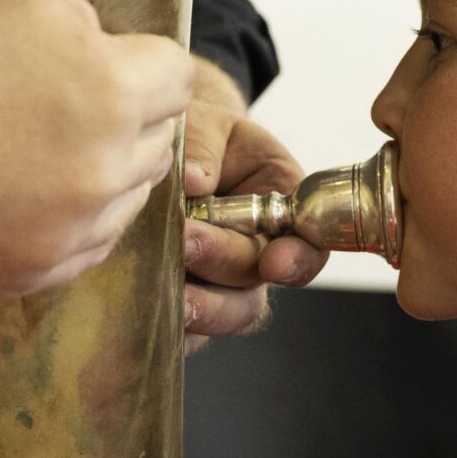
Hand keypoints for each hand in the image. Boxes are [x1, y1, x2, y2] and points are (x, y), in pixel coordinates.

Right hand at [0, 0, 201, 300]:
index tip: (40, 42)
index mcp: (116, 93)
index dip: (113, 50)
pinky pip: (69, 254)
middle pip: (150, 141)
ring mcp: (54, 241)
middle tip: (11, 84)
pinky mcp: (12, 280)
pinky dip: (45, 225)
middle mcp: (99, 180)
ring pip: (115, 202)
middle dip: (105, 109)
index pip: (170, 74)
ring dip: (82, 170)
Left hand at [182, 66, 324, 345]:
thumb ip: (204, 145)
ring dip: (203, 308)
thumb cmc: (192, 137)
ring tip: (171, 295)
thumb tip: (197, 180)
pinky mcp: (186, 305)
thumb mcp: (204, 124)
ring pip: (227, 313)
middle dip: (224, 263)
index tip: (272, 261)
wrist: (157, 157)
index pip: (308, 239)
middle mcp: (259, 248)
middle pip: (259, 280)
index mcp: (281, 199)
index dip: (296, 257)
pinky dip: (171, 331)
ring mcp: (223, 282)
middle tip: (186, 242)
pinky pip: (187, 333)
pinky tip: (148, 317)